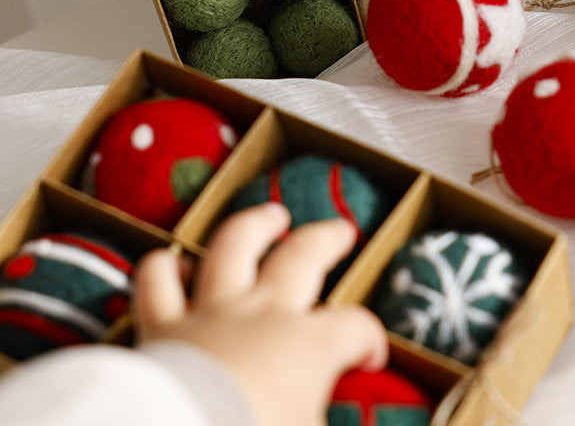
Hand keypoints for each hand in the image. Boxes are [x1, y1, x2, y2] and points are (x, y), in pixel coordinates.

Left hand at [133, 202, 387, 425]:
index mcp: (309, 344)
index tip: (369, 357)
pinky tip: (173, 263)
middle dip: (327, 240)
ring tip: (270, 215)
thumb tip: (343, 421)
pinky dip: (163, 268)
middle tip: (340, 230)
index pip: (354, 327)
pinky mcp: (162, 328)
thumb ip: (326, 415)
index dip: (369, 339)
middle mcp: (264, 313)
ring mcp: (212, 313)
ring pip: (234, 247)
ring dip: (255, 226)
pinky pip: (157, 284)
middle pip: (302, 257)